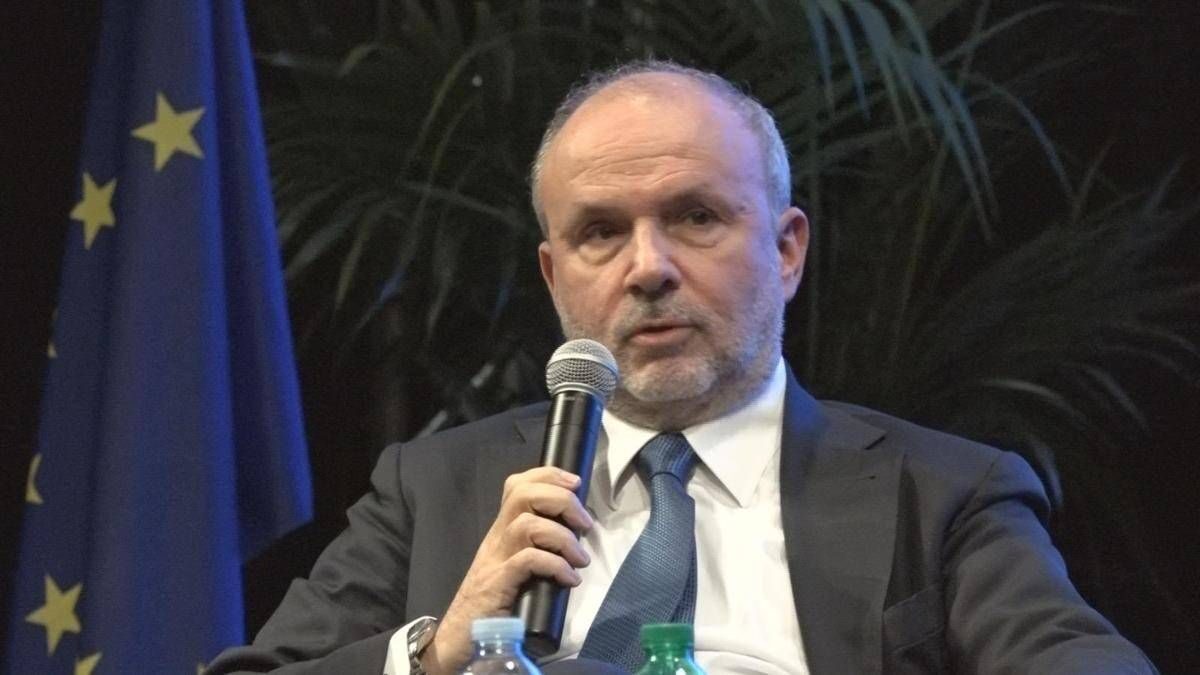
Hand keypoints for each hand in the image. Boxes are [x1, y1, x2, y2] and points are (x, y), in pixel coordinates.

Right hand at [421, 466, 593, 673]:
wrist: (461, 635)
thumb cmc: (494, 601)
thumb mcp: (516, 566)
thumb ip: (536, 546)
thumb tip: (576, 535)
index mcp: (501, 530)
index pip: (517, 485)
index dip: (548, 475)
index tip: (575, 482)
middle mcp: (496, 538)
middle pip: (522, 495)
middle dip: (560, 500)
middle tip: (584, 523)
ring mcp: (495, 559)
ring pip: (526, 525)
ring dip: (562, 538)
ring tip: (580, 559)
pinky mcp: (497, 584)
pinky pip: (527, 560)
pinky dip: (555, 565)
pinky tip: (569, 579)